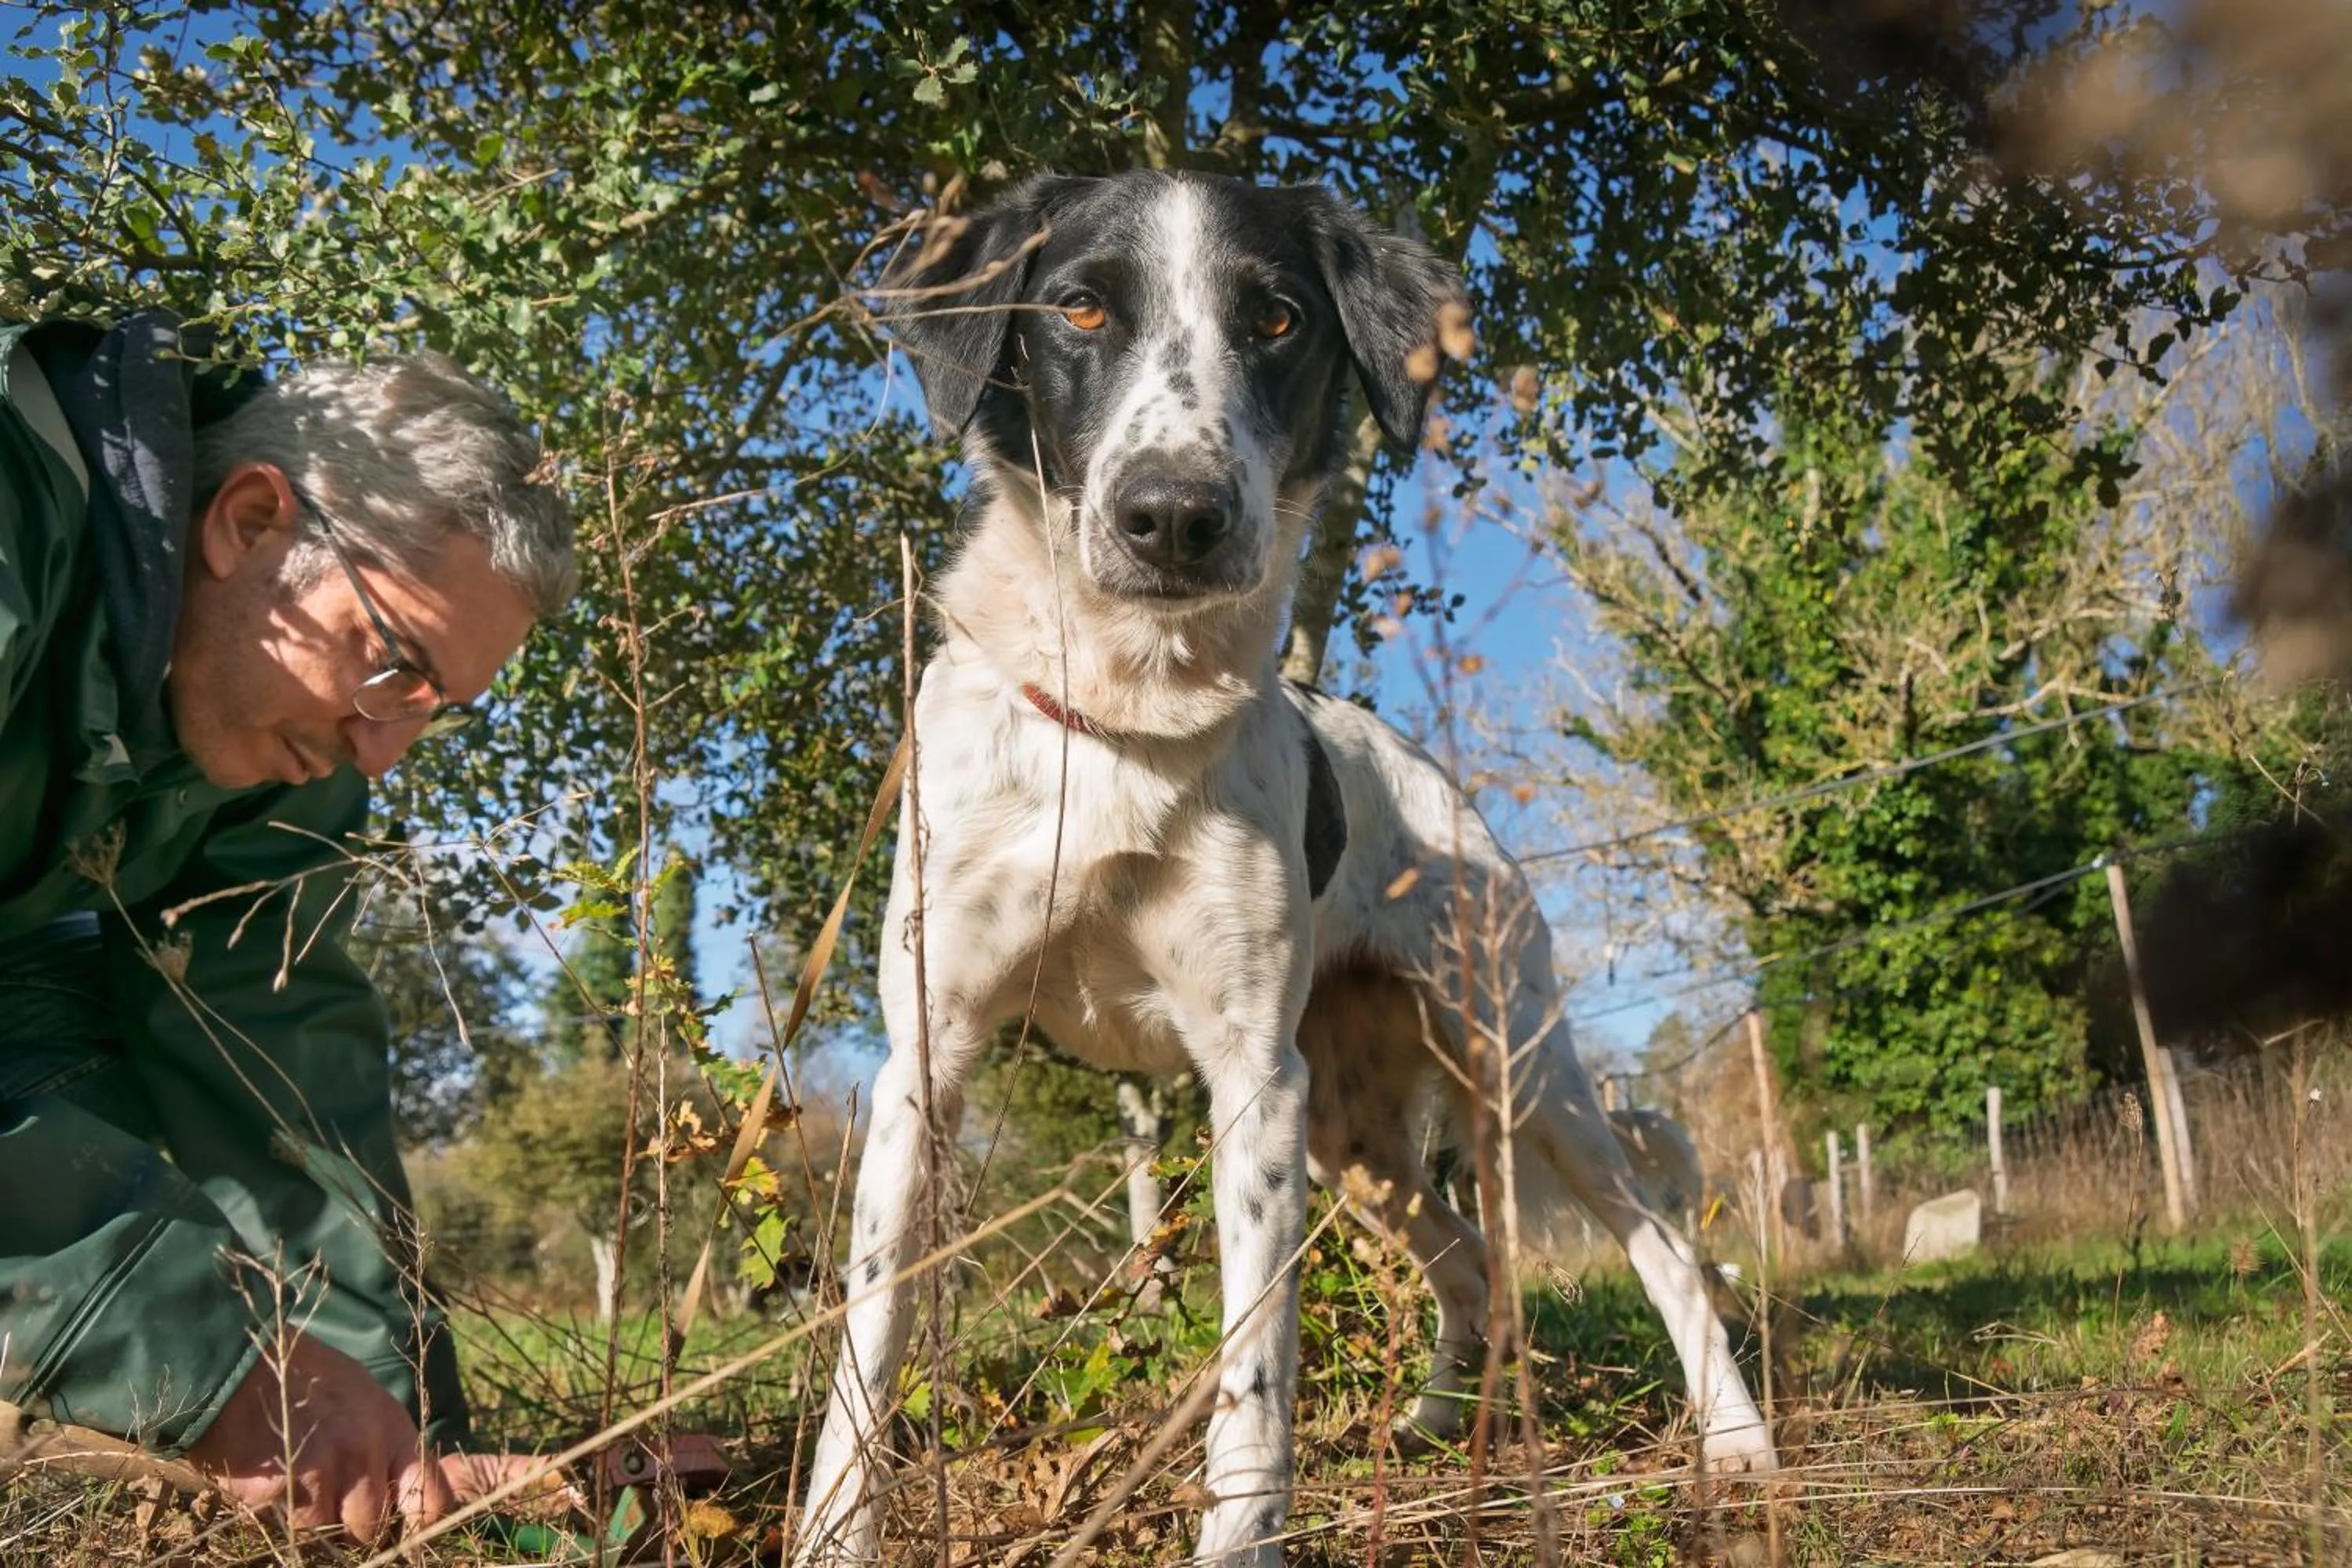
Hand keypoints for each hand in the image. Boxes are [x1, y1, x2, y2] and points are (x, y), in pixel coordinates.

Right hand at [182, 1332, 553, 1542]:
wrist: (238, 1367)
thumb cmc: (303, 1392)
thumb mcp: (363, 1409)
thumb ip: (394, 1457)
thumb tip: (422, 1504)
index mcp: (397, 1433)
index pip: (449, 1486)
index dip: (470, 1500)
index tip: (517, 1496)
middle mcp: (374, 1450)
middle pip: (380, 1524)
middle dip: (361, 1519)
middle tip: (333, 1481)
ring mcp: (332, 1467)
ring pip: (337, 1528)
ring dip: (316, 1511)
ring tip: (298, 1468)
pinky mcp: (287, 1484)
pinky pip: (293, 1521)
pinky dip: (279, 1507)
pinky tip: (271, 1471)